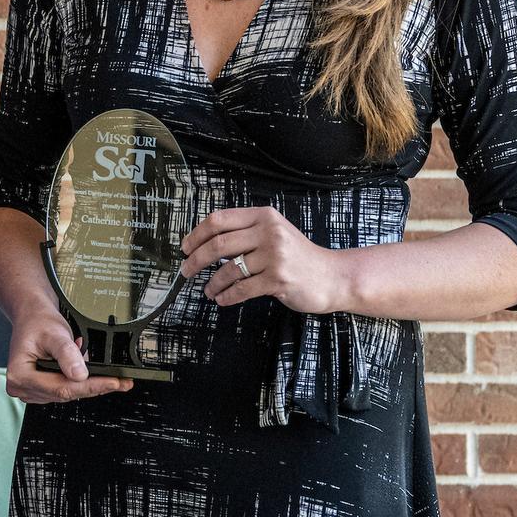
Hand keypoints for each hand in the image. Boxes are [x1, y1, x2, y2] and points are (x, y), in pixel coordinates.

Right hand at [4, 304, 131, 404]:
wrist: (32, 317)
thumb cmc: (37, 323)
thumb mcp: (54, 333)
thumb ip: (67, 354)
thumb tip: (80, 374)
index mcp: (19, 375)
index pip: (61, 387)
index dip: (90, 386)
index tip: (111, 382)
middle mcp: (22, 386)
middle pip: (65, 393)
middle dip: (94, 387)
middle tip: (120, 381)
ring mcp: (31, 391)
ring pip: (68, 394)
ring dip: (90, 386)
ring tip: (110, 376)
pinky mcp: (41, 390)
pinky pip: (65, 390)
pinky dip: (82, 384)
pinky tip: (95, 375)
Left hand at [182, 207, 353, 313]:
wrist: (332, 276)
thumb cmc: (297, 257)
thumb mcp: (273, 234)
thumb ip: (245, 233)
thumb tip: (204, 243)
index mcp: (263, 217)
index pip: (219, 220)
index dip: (196, 234)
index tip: (185, 248)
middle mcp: (269, 232)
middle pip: (218, 244)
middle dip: (196, 260)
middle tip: (186, 271)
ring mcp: (275, 256)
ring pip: (228, 270)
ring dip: (212, 283)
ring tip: (208, 290)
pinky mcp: (278, 280)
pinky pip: (242, 289)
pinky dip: (226, 296)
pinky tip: (221, 299)